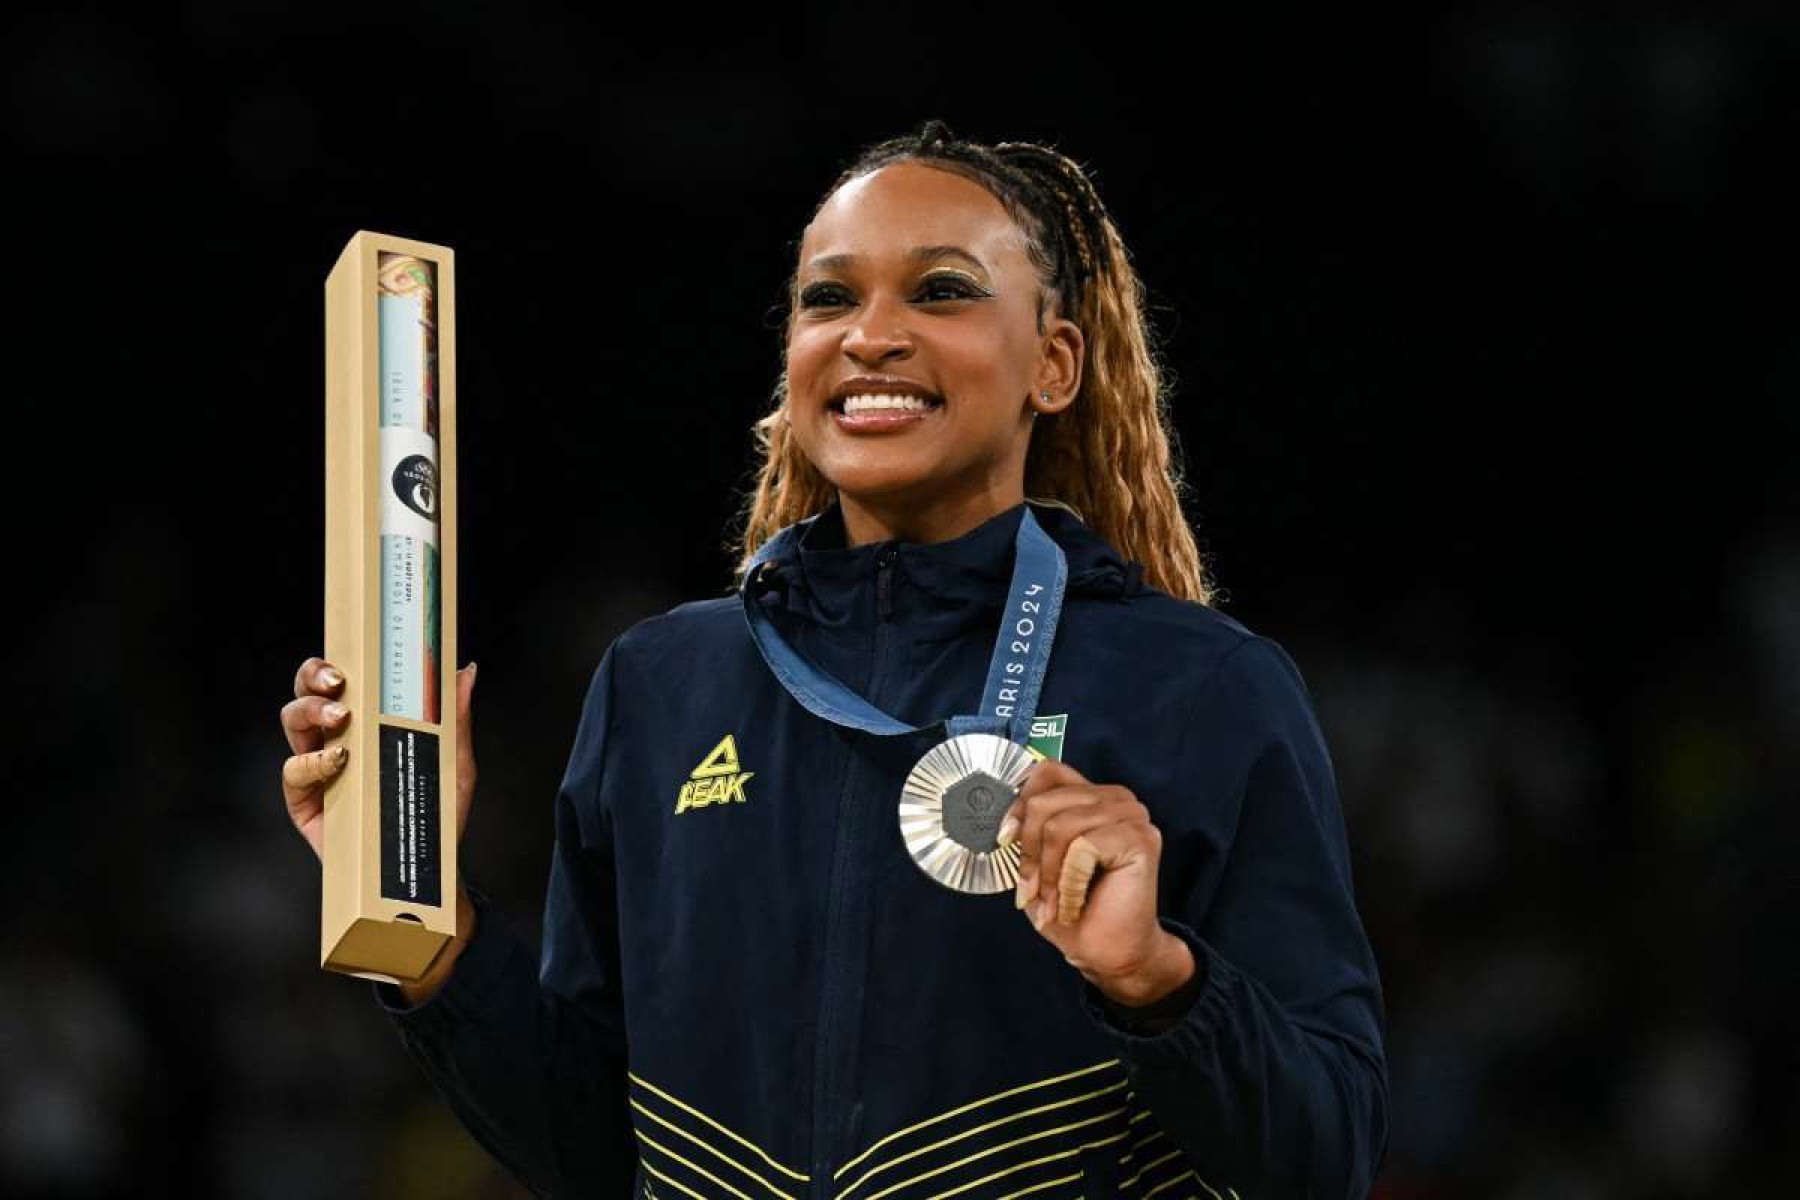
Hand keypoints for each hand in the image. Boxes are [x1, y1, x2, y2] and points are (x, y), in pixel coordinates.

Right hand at [279, 657, 478, 862]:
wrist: (425, 868)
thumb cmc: (438, 812)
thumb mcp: (455, 762)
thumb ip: (456, 718)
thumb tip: (464, 671)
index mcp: (368, 722)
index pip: (342, 681)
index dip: (337, 661)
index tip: (353, 656)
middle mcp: (337, 738)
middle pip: (307, 691)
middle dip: (314, 675)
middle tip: (338, 681)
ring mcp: (318, 768)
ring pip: (293, 722)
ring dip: (310, 710)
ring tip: (341, 717)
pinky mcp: (305, 800)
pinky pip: (293, 771)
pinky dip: (311, 761)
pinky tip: (336, 760)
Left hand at [997, 759, 1193, 1004]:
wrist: (1108, 952)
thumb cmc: (1074, 907)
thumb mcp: (1039, 860)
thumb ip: (1028, 827)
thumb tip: (1003, 815)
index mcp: (1092, 795)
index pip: (1047, 772)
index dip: (1018, 803)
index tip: (1004, 839)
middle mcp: (1116, 797)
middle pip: (1045, 802)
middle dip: (1030, 854)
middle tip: (1031, 892)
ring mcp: (1131, 815)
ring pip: (1059, 827)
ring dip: (1048, 876)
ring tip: (1054, 902)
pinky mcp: (1139, 838)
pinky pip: (1081, 848)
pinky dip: (1069, 883)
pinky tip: (1075, 902)